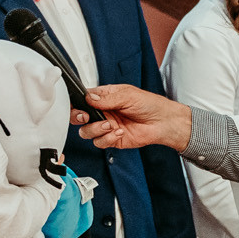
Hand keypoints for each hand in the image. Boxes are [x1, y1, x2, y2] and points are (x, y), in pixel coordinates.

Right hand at [75, 85, 192, 149]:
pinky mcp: (112, 139)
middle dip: (78, 117)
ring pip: (86, 131)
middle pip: (79, 116)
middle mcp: (103, 112)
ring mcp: (106, 126)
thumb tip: (89, 97)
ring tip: (109, 124)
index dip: (75, 103)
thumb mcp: (127, 95)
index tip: (77, 106)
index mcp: (104, 97)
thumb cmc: (150, 104)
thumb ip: (106, 98)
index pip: (82, 99)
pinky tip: (119, 132)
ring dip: (95, 129)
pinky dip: (107, 138)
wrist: (163, 122)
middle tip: (87, 116)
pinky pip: (99, 142)